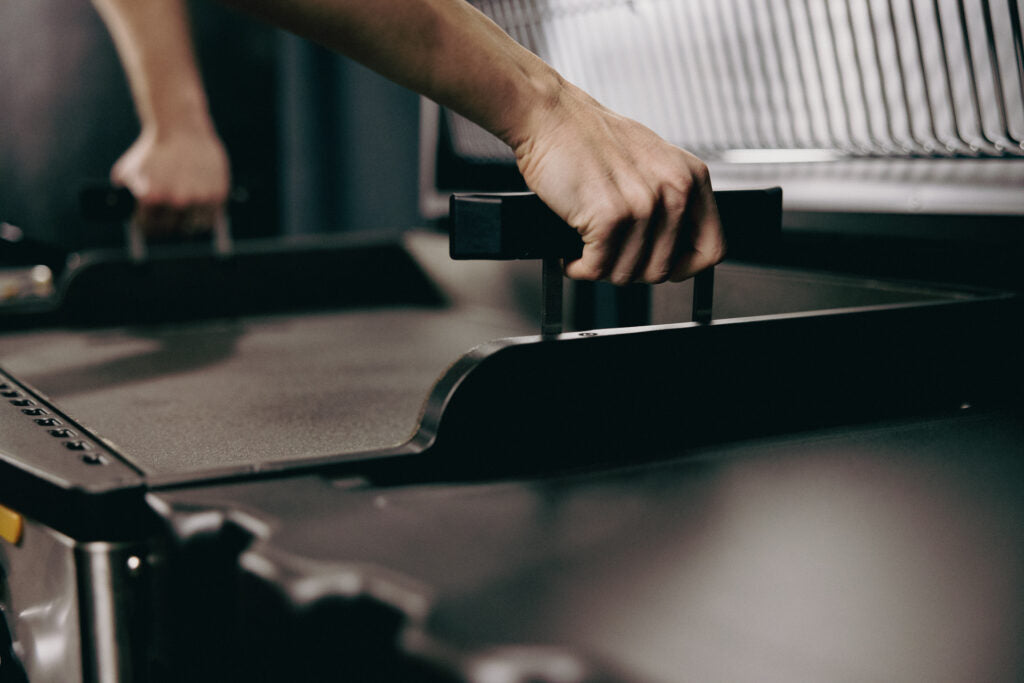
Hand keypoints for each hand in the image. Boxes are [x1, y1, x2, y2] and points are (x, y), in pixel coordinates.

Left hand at [111, 127, 229, 237]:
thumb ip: (125, 196)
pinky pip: (213, 217)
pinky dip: (206, 214)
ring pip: (195, 226)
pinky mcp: (218, 194)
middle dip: (170, 225)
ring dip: (190, 223)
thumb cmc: (151, 149)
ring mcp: (199, 199)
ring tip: (186, 214)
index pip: (150, 229)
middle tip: (170, 221)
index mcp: (152, 199)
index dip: (150, 227)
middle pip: (174, 230)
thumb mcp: (127, 171)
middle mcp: (177, 201)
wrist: (179, 127)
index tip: (153, 226)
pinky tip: (199, 205)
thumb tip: (125, 215)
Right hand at [512, 83, 723, 284]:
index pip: (711, 249)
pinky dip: (578, 267)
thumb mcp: (650, 161)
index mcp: (691, 177)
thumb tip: (672, 247)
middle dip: (630, 269)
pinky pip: (596, 268)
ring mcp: (644, 205)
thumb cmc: (588, 138)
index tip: (664, 266)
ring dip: (600, 268)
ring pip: (627, 274)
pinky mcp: (610, 217)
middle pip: (663, 271)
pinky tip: (573, 251)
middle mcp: (675, 191)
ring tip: (587, 246)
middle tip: (609, 253)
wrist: (548, 117)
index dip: (685, 267)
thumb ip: (670, 199)